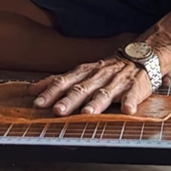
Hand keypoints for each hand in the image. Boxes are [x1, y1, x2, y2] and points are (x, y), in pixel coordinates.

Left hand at [28, 56, 154, 116]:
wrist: (139, 57)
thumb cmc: (106, 69)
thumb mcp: (81, 72)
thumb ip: (59, 81)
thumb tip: (31, 89)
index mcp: (84, 73)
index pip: (64, 81)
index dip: (50, 92)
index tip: (37, 102)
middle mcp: (98, 76)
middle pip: (81, 88)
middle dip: (69, 100)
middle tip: (58, 110)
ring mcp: (116, 82)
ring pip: (104, 93)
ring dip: (96, 103)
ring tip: (88, 113)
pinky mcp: (135, 88)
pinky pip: (132, 95)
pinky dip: (129, 102)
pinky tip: (127, 110)